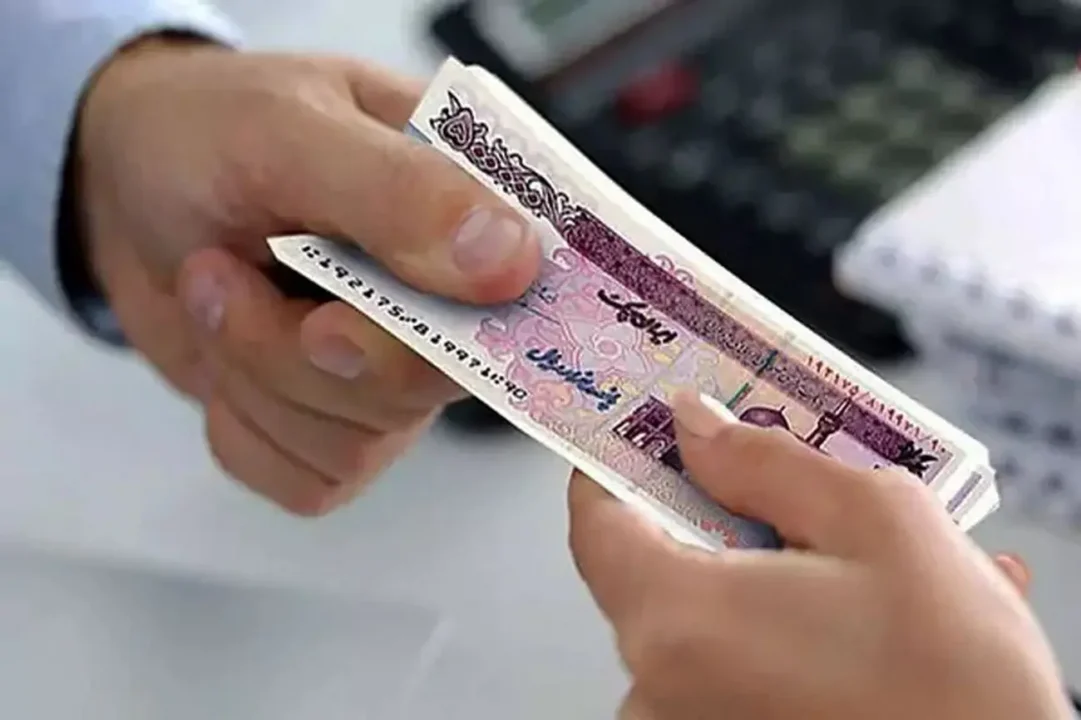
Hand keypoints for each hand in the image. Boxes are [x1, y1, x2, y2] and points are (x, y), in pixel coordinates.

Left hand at [73, 38, 539, 513]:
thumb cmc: (210, 132)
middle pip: (434, 385)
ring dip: (257, 373)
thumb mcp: (289, 130)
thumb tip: (510, 262)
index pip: (539, 296)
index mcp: (473, 210)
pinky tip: (224, 349)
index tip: (360, 309)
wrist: (124, 185)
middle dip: (310, 348)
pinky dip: (245, 426)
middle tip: (237, 274)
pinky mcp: (338, 430)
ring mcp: (396, 374)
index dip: (482, 327)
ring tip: (214, 282)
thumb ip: (399, 191)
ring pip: (362, 443)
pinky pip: (312, 480)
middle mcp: (452, 305)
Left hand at [569, 392, 1068, 719]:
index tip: (650, 434)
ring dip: (758, 579)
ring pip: (699, 618)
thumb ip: (764, 463)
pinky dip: (771, 632)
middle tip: (775, 490)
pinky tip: (842, 618)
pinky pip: (724, 667)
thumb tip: (696, 426)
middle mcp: (660, 689)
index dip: (618, 467)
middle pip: (652, 568)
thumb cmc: (962, 684)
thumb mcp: (876, 523)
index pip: (595, 523)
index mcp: (676, 622)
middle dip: (712, 520)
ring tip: (842, 564)